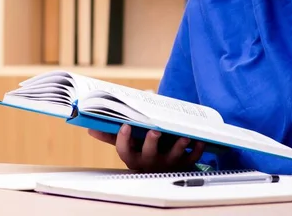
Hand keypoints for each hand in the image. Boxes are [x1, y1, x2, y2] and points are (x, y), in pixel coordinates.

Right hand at [88, 124, 205, 171]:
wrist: (165, 167)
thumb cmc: (143, 150)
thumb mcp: (129, 145)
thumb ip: (113, 136)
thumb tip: (91, 127)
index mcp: (135, 157)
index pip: (124, 152)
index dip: (124, 140)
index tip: (125, 125)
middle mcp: (150, 163)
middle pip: (148, 155)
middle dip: (151, 143)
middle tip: (154, 131)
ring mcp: (168, 163)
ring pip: (173, 157)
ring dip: (179, 146)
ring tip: (183, 136)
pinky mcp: (185, 164)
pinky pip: (193, 158)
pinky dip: (198, 149)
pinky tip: (200, 139)